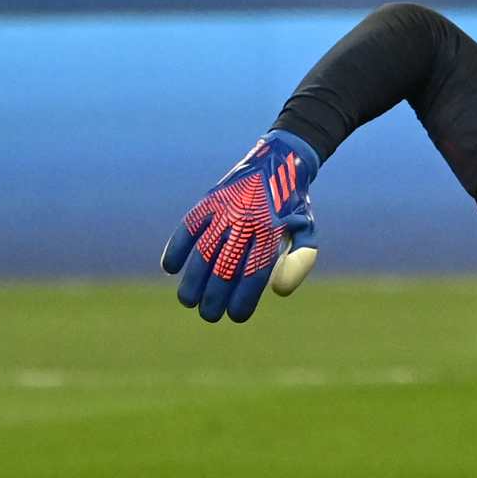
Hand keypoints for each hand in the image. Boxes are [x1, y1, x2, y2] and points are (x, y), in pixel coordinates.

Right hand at [161, 129, 320, 321]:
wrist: (279, 160)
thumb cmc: (293, 206)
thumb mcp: (306, 230)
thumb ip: (300, 261)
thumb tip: (276, 290)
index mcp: (272, 231)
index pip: (254, 273)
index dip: (243, 299)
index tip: (235, 316)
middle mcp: (247, 221)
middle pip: (225, 267)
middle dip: (214, 297)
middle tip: (209, 315)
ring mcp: (226, 210)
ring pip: (204, 250)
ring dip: (192, 279)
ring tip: (188, 301)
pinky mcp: (210, 200)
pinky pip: (189, 226)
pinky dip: (177, 246)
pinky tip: (169, 268)